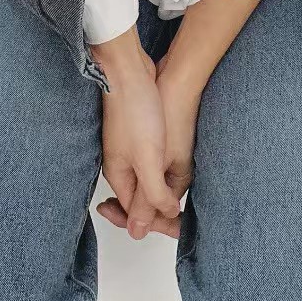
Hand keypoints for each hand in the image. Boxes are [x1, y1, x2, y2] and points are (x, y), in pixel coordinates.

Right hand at [93, 27, 180, 239]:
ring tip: (178, 205)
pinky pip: (149, 165)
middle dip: (157, 214)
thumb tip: (143, 230)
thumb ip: (149, 194)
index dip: (159, 224)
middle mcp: (121, 167)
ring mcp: (129, 151)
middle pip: (138, 202)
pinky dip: (161, 176)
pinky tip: (173, 174)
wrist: (130, 70)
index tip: (181, 227)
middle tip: (181, 222)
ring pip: (145, 184)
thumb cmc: (136, 110)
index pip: (136, 214)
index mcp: (120, 176)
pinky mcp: (139, 135)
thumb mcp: (147, 159)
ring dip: (160, 196)